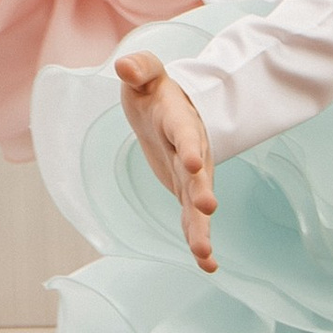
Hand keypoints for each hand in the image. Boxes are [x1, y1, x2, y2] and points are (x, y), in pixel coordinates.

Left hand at [115, 49, 217, 272]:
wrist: (173, 107)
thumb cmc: (154, 89)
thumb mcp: (144, 73)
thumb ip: (138, 68)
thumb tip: (123, 66)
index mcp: (180, 120)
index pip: (184, 133)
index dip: (188, 146)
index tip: (193, 162)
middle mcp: (191, 151)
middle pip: (197, 173)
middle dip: (201, 190)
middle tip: (207, 208)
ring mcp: (191, 176)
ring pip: (195, 204)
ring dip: (199, 228)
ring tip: (204, 256)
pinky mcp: (185, 192)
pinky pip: (190, 219)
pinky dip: (197, 240)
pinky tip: (208, 266)